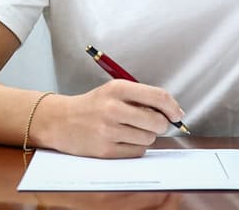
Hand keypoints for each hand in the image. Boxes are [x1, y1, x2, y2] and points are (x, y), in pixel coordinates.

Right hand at [38, 80, 184, 158]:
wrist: (61, 121)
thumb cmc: (92, 105)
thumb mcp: (114, 90)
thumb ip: (141, 97)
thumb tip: (172, 111)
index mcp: (118, 88)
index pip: (158, 96)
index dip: (172, 107)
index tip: (177, 114)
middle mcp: (113, 108)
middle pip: (157, 121)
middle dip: (161, 124)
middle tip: (153, 123)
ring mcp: (109, 130)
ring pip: (148, 138)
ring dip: (146, 136)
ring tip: (132, 130)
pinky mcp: (105, 149)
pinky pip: (137, 151)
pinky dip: (136, 147)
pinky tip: (124, 140)